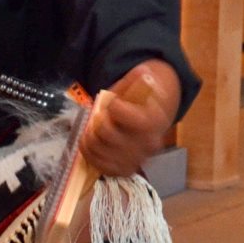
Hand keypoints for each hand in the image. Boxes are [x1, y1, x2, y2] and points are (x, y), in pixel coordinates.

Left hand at [82, 62, 178, 178]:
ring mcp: (136, 160)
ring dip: (89, 136)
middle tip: (101, 117)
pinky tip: (92, 142)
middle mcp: (148, 145)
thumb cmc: (139, 102)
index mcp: (155, 121)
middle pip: (105, 132)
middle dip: (98, 121)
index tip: (115, 104)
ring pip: (97, 148)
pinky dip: (88, 151)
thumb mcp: (138, 86)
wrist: (150, 123)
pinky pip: (97, 164)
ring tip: (95, 129)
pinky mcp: (123, 170)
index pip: (121, 113)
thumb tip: (142, 73)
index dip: (113, 107)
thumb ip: (137, 80)